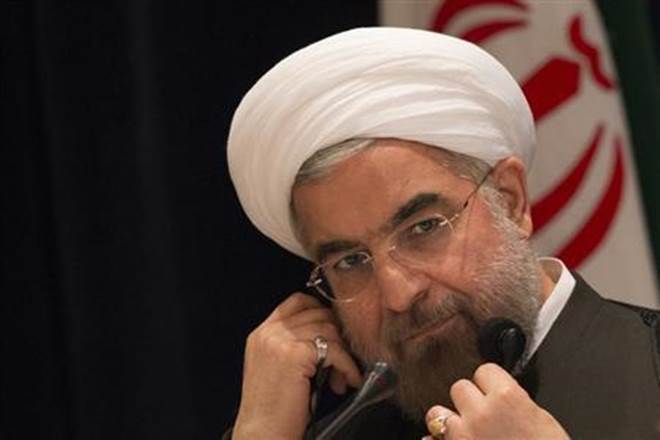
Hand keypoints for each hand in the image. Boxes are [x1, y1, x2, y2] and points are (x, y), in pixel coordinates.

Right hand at [232, 293, 361, 439]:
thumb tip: (329, 332)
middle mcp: (269, 333)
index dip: (321, 311)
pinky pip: (334, 350)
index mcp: (262, 334)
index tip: (334, 332)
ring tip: (342, 377)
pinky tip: (348, 381)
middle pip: (318, 313)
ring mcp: (280, 341)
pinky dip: (347, 366)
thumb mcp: (276, 367)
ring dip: (343, 353)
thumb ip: (292, 345)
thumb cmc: (273, 410)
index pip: (297, 301)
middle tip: (341, 361)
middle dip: (336, 336)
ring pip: (329, 330)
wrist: (262, 435)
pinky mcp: (296, 355)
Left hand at [424, 363, 568, 439]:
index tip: (494, 393)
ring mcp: (462, 436)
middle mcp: (480, 413)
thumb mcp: (541, 420)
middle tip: (482, 415)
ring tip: (462, 432)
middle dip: (469, 400)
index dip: (490, 383)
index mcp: (507, 398)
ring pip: (436, 413)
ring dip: (447, 421)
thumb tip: (499, 395)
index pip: (484, 371)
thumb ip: (515, 402)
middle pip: (459, 388)